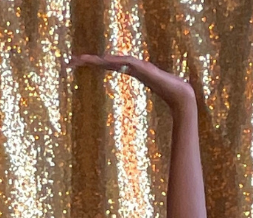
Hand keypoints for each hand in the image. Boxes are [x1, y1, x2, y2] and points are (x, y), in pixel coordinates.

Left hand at [72, 53, 196, 111]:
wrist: (183, 100)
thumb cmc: (169, 99)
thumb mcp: (148, 103)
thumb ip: (139, 108)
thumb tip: (131, 123)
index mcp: (131, 73)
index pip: (108, 66)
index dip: (93, 64)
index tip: (77, 65)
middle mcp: (133, 68)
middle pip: (106, 62)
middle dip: (88, 61)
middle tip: (69, 60)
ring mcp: (139, 67)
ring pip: (114, 60)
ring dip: (97, 60)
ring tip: (80, 59)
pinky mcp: (146, 69)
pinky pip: (128, 63)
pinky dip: (116, 61)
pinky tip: (104, 61)